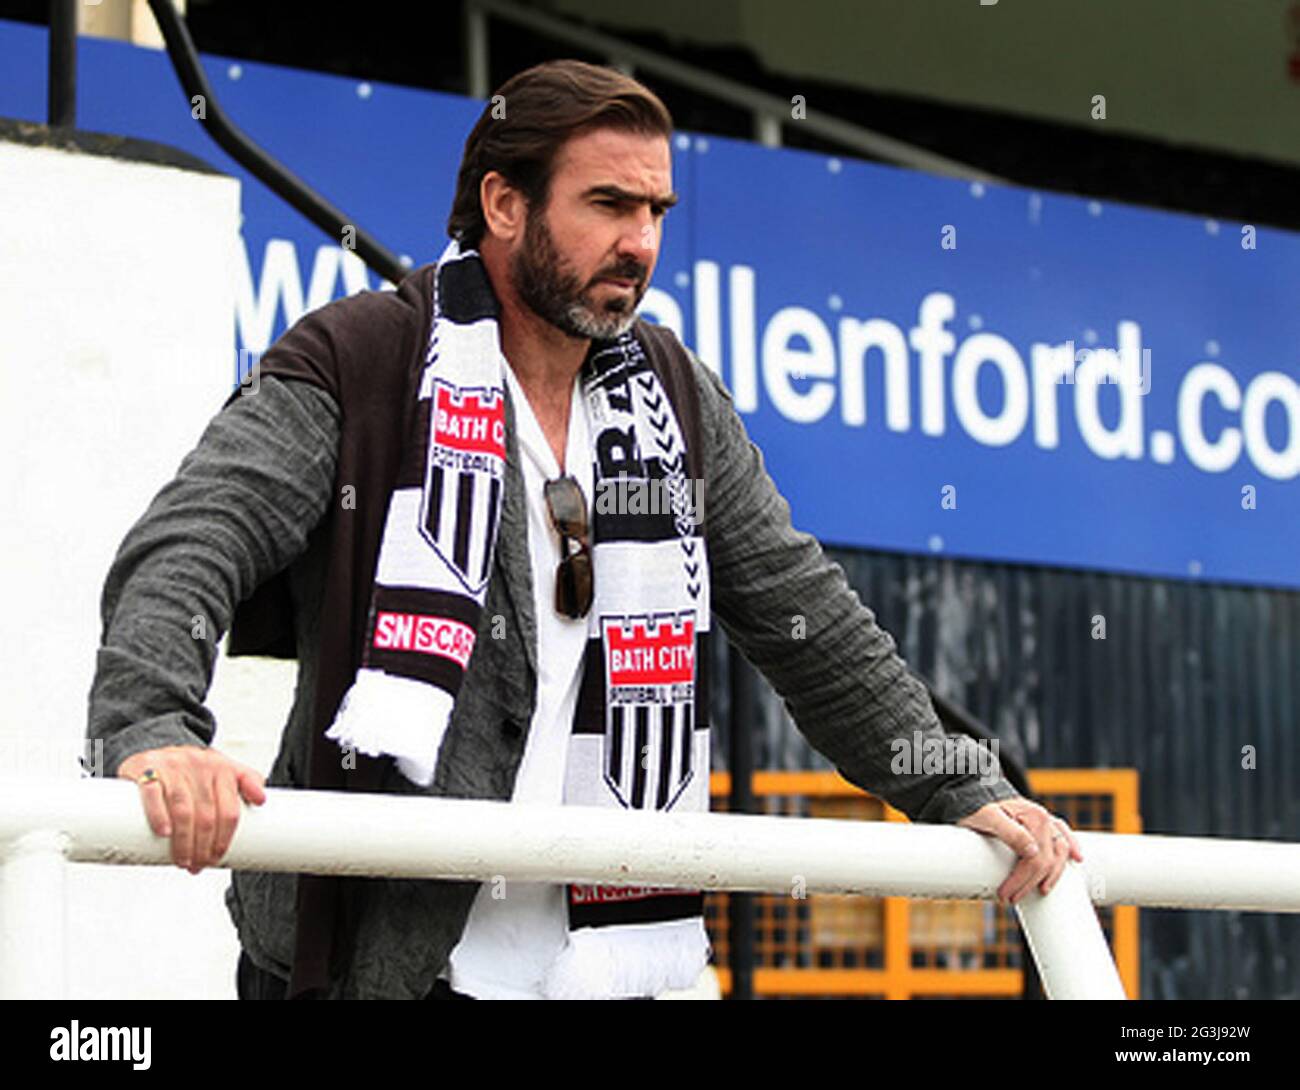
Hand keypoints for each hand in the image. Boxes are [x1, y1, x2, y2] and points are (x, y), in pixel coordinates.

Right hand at [117, 745, 266, 874]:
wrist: (155, 744)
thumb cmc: (192, 767)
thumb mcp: (222, 768)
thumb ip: (245, 781)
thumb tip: (262, 800)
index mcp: (222, 768)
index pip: (230, 810)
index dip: (225, 839)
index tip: (216, 857)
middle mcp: (200, 766)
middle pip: (207, 815)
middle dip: (203, 846)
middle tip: (197, 864)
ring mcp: (173, 767)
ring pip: (183, 809)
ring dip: (184, 841)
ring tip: (183, 860)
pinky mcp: (147, 770)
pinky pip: (153, 794)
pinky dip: (160, 815)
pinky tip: (164, 833)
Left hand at [956, 797, 1082, 905]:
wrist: (970, 789)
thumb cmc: (976, 805)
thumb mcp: (988, 818)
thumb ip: (1011, 833)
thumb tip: (1034, 853)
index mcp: (1034, 817)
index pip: (1035, 859)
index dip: (1021, 880)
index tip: (1005, 894)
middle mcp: (1043, 818)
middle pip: (1047, 860)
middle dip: (1030, 883)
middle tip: (1011, 898)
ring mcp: (1044, 820)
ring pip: (1059, 852)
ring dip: (1052, 874)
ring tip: (1041, 890)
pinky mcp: (1041, 822)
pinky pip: (1063, 835)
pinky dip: (1070, 847)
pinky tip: (1075, 859)